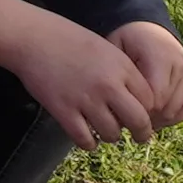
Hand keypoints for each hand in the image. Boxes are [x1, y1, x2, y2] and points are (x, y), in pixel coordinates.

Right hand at [0, 0, 171, 151]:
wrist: (32, 38)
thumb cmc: (68, 40)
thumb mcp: (104, 49)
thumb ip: (121, 72)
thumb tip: (135, 102)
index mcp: (121, 67)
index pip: (149, 100)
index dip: (148, 111)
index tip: (142, 115)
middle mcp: (108, 85)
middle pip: (138, 121)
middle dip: (142, 133)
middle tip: (139, 137)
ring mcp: (86, 99)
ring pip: (112, 134)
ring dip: (111, 137)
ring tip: (105, 132)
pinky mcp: (63, 111)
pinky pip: (84, 139)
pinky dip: (88, 143)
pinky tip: (87, 139)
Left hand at [109, 20, 182, 138]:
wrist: (145, 28)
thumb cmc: (125, 40)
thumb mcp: (116, 49)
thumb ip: (121, 75)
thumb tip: (123, 107)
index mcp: (160, 56)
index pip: (155, 97)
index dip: (140, 109)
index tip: (124, 110)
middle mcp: (179, 65)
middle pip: (167, 106)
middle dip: (148, 117)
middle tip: (130, 117)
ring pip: (178, 110)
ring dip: (160, 119)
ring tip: (141, 118)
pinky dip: (174, 117)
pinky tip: (157, 117)